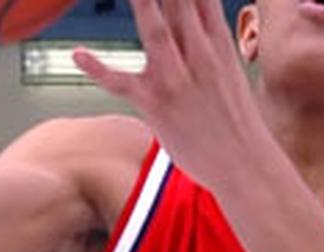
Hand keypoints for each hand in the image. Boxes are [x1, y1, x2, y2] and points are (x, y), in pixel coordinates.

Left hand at [73, 0, 268, 193]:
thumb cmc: (235, 121)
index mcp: (217, 40)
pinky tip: (78, 55)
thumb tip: (199, 17)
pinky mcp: (156, 103)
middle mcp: (199, 52)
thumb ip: (209, 39)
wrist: (246, 163)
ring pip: (155, 28)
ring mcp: (177, 77)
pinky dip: (98, 69)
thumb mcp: (228, 70)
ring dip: (141, 1)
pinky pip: (122, 83)